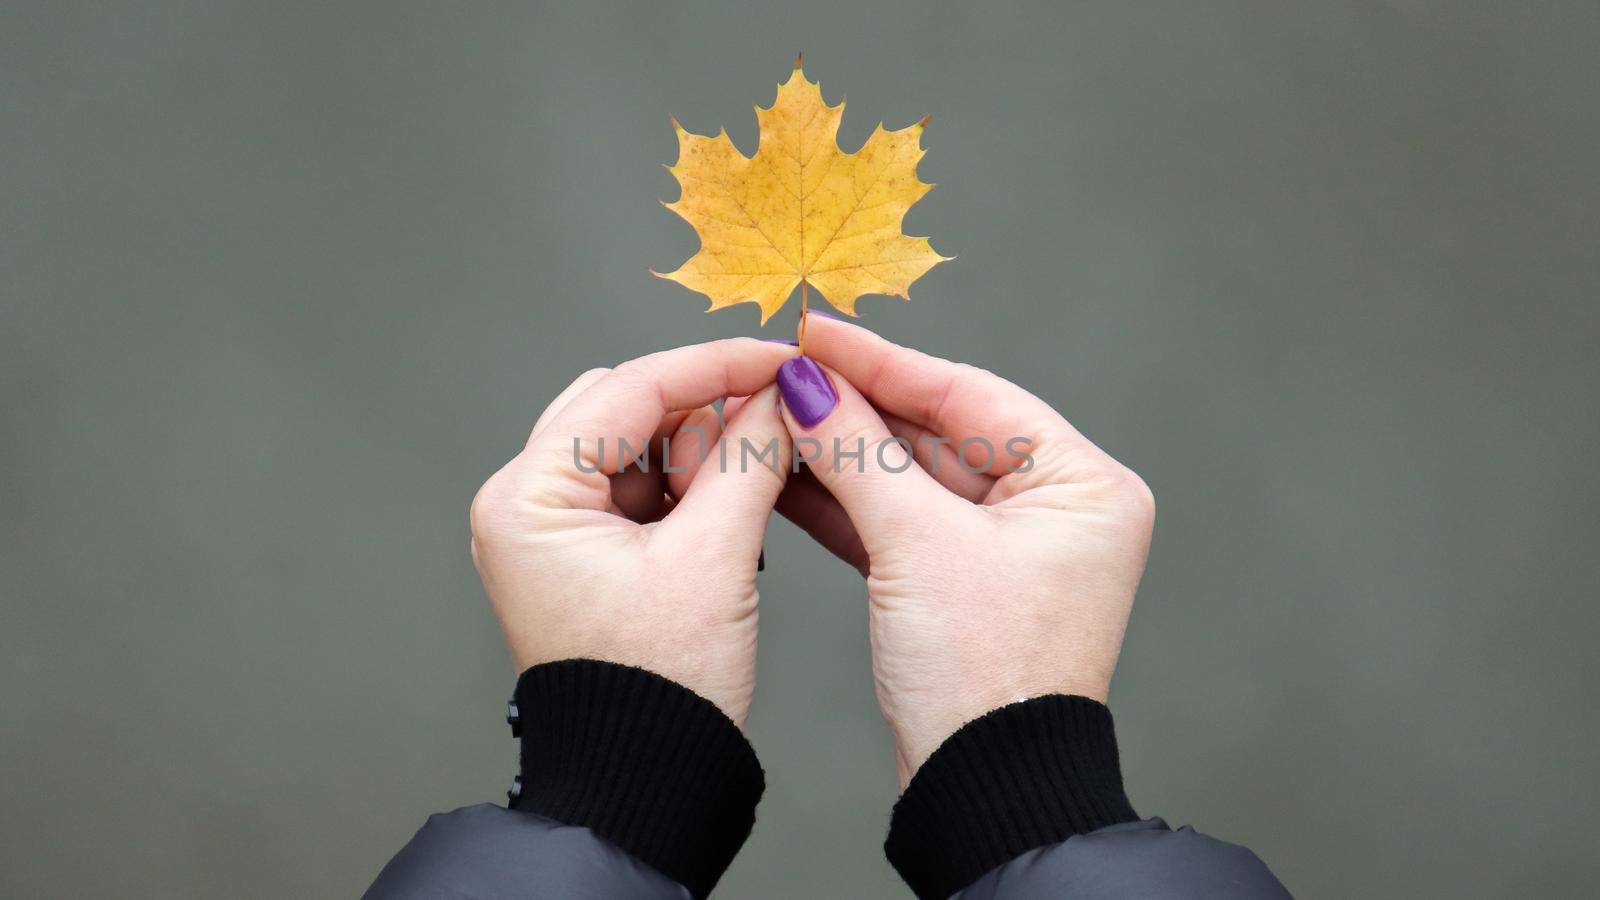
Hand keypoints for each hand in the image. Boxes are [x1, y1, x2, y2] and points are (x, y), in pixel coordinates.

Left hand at [468, 339, 795, 725]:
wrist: (642, 780)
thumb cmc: (656, 689)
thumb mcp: (715, 557)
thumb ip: (751, 455)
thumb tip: (787, 391)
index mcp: (527, 497)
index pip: (628, 387)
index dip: (714, 364)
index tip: (781, 356)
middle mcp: (523, 504)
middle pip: (625, 406)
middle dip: (704, 412)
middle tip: (771, 426)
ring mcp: (549, 530)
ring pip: (636, 443)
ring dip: (700, 451)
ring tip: (747, 490)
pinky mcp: (582, 554)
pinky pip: (640, 488)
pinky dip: (690, 487)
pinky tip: (730, 510)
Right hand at [773, 318, 1155, 784]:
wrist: (984, 790)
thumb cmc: (987, 676)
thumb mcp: (916, 544)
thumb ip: (857, 453)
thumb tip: (806, 384)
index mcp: (1082, 484)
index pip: (970, 394)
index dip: (884, 361)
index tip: (817, 332)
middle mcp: (1057, 509)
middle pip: (939, 432)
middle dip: (857, 410)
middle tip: (784, 374)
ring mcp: (1012, 550)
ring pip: (913, 480)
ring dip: (843, 456)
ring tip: (774, 420)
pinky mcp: (967, 586)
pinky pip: (903, 525)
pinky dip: (848, 506)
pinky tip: (791, 478)